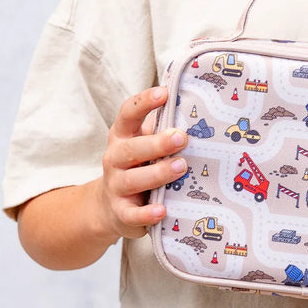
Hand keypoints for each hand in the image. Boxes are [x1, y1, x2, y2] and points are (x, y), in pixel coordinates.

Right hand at [97, 87, 186, 239]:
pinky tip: (163, 210)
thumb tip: (198, 105)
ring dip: (158, 173)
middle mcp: (115, 159)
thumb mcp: (145, 144)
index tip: (164, 93)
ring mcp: (116, 186)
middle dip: (157, 143)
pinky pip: (132, 214)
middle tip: (181, 138)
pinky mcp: (121, 213)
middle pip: (131, 149)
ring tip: (181, 167)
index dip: (144, 102)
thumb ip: (163, 127)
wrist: (109, 208)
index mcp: (123, 136)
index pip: (128, 114)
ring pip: (133, 179)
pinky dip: (147, 213)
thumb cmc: (138, 167)